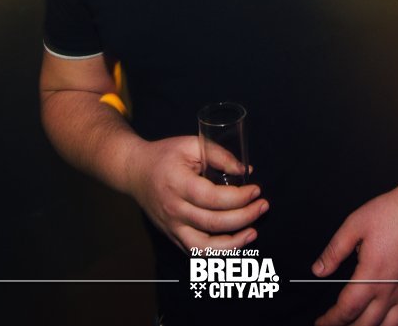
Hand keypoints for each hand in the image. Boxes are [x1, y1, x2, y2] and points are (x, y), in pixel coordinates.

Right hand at [125, 135, 267, 251]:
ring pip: (204, 248)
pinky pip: (196, 253)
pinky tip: (234, 242)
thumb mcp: (190, 144)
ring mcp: (172, 227)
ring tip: (253, 232)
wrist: (134, 171)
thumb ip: (219, 155)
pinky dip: (217, 253)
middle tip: (262, 206)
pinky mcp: (172, 236)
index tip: (256, 190)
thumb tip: (245, 172)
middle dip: (244, 217)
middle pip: (213, 223)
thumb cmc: (164, 155)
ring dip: (233, 244)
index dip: (239, 198)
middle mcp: (174, 209)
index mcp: (178, 184)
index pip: (213, 198)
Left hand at [312, 183, 397, 325]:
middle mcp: (390, 288)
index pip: (347, 309)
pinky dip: (395, 322)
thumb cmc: (393, 212)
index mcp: (371, 275)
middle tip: (335, 325)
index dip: (331, 320)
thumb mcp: (354, 225)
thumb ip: (334, 251)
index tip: (321, 321)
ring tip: (358, 325)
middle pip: (366, 324)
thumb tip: (319, 270)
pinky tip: (387, 318)